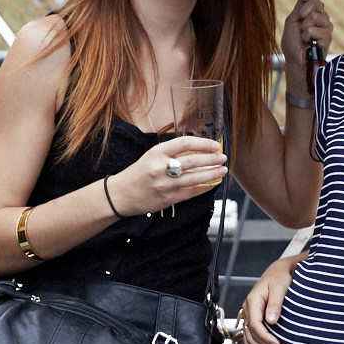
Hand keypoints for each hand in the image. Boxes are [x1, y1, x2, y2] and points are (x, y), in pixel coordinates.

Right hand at [108, 137, 225, 215]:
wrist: (120, 195)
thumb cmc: (138, 173)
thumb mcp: (151, 156)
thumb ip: (171, 153)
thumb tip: (197, 151)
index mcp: (156, 153)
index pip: (184, 143)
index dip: (202, 143)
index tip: (214, 145)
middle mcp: (160, 168)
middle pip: (192, 161)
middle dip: (211, 159)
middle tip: (222, 157)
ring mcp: (164, 185)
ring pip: (194, 178)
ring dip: (212, 174)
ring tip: (222, 170)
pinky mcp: (167, 199)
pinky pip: (191, 192)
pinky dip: (204, 188)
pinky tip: (212, 183)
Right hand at [242, 253, 300, 343]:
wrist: (278, 272)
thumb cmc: (280, 278)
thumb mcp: (280, 288)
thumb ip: (275, 305)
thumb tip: (271, 321)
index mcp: (253, 301)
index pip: (255, 324)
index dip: (265, 337)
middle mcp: (248, 308)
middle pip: (252, 333)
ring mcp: (249, 314)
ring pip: (250, 336)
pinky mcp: (253, 317)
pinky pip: (249, 335)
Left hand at [281, 0, 332, 93]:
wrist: (295, 60)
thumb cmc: (292, 42)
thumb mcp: (292, 19)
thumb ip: (300, 4)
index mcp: (312, 8)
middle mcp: (321, 14)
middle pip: (316, 2)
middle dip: (303, 13)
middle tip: (300, 25)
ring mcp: (326, 25)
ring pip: (315, 16)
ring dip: (304, 28)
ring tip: (304, 37)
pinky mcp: (328, 36)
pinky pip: (315, 29)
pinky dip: (307, 36)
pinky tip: (308, 43)